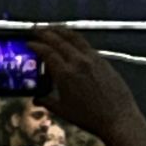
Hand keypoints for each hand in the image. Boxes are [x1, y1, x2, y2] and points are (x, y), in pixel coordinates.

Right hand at [30, 27, 136, 142]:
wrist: (117, 116)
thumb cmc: (88, 117)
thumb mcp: (63, 111)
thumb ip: (48, 101)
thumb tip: (36, 98)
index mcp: (66, 74)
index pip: (48, 53)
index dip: (37, 46)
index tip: (28, 42)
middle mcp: (78, 61)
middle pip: (60, 41)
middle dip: (46, 33)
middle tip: (36, 29)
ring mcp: (92, 58)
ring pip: (75, 38)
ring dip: (61, 30)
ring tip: (52, 28)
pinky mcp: (102, 59)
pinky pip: (85, 44)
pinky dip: (75, 38)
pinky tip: (71, 40)